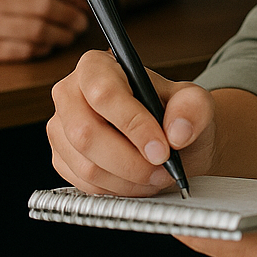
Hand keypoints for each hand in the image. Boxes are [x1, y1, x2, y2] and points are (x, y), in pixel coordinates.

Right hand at [48, 48, 216, 194]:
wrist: (169, 140)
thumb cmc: (174, 114)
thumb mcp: (195, 102)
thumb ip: (192, 108)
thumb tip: (177, 132)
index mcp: (96, 66)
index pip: (104, 94)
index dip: (133, 124)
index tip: (161, 149)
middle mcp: (70, 94)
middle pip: (86, 134)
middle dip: (130, 161)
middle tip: (163, 169)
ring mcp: (61, 128)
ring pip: (87, 166)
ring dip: (128, 180)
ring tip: (157, 175)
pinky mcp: (61, 159)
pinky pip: (84, 185)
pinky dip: (117, 190)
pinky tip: (138, 181)